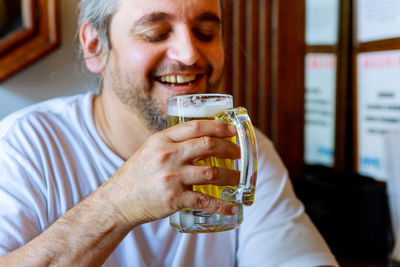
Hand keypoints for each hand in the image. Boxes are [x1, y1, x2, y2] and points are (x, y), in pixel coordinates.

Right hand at [105, 120, 240, 227]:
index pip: (196, 127)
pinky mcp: (174, 199)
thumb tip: (201, 137)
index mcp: (161, 140)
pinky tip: (232, 206)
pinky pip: (204, 201)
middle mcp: (167, 156)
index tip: (232, 130)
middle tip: (238, 154)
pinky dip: (222, 205)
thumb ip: (173, 142)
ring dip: (231, 176)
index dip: (218, 127)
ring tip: (238, 178)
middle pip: (208, 146)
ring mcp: (171, 178)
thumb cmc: (137, 174)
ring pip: (212, 173)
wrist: (119, 201)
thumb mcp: (150, 149)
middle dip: (229, 149)